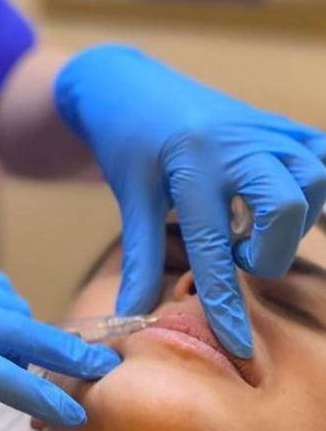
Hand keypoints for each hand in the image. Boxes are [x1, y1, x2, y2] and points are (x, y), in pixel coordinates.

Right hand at [0, 260, 119, 430]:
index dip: (15, 324)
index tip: (32, 357)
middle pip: (8, 303)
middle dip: (44, 338)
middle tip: (72, 372)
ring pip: (14, 329)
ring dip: (49, 360)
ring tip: (63, 395)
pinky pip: (0, 370)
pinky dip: (40, 391)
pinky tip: (67, 413)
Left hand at [55, 45, 325, 357]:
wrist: (126, 84)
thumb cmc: (123, 139)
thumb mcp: (130, 194)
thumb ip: (141, 256)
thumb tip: (132, 313)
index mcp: (191, 163)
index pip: (215, 246)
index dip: (227, 302)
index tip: (238, 345)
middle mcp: (235, 142)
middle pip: (286, 205)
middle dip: (269, 250)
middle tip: (236, 253)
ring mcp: (261, 128)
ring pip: (314, 178)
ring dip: (292, 217)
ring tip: (252, 223)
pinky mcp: (275, 123)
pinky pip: (320, 152)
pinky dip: (315, 183)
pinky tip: (283, 199)